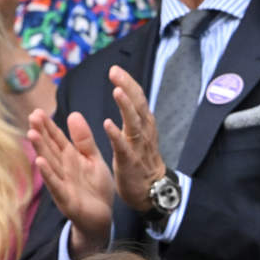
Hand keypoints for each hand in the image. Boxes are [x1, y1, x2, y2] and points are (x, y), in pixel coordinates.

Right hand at [29, 108, 113, 256]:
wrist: (102, 218)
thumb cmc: (95, 188)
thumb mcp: (93, 159)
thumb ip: (84, 140)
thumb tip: (73, 114)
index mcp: (71, 158)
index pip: (57, 139)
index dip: (49, 126)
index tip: (38, 111)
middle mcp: (63, 169)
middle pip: (51, 148)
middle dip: (41, 133)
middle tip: (32, 116)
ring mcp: (62, 184)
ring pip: (50, 164)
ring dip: (40, 150)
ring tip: (31, 134)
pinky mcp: (66, 199)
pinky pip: (56, 185)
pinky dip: (48, 174)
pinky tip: (39, 162)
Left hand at [103, 66, 164, 212]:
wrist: (152, 190)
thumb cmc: (141, 161)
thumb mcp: (138, 134)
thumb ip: (133, 114)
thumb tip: (126, 92)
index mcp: (144, 125)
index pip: (137, 99)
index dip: (128, 83)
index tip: (116, 69)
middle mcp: (143, 132)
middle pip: (137, 106)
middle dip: (127, 87)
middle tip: (115, 71)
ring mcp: (138, 147)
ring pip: (133, 123)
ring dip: (125, 106)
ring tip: (116, 91)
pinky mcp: (130, 161)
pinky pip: (123, 147)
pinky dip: (116, 135)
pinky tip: (107, 124)